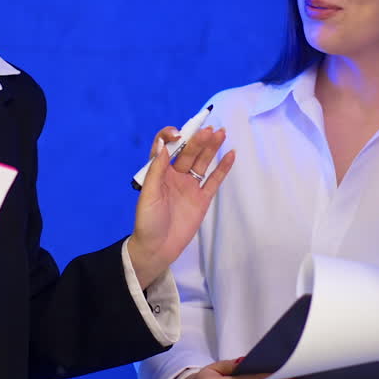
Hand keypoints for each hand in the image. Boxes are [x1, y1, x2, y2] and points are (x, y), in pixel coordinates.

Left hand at [128, 126, 235, 287]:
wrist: (157, 249)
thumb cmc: (147, 221)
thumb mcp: (148, 194)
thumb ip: (156, 169)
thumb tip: (163, 144)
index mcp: (159, 172)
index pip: (165, 147)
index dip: (171, 137)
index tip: (178, 135)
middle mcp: (175, 175)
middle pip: (188, 152)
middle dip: (198, 140)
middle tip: (209, 130)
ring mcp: (190, 186)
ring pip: (203, 162)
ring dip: (211, 148)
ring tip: (221, 133)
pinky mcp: (202, 199)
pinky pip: (214, 180)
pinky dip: (223, 168)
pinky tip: (231, 154)